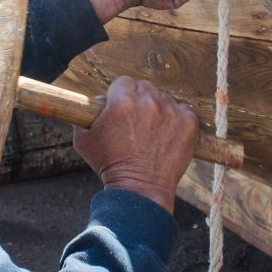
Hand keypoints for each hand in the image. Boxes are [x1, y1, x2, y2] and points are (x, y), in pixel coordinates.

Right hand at [73, 76, 197, 213]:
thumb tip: (89, 104)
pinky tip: (168, 133)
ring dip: (159, 109)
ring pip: (164, 98)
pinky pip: (184, 110)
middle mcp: (148, 102)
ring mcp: (171, 112)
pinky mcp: (188, 123)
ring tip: (153, 131)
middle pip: (145, 87)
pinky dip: (178, 119)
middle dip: (140, 100)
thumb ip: (83, 116)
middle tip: (137, 120)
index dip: (121, 93)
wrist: (139, 189)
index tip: (121, 105)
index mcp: (122, 102)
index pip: (123, 82)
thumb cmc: (109, 165)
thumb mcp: (83, 140)